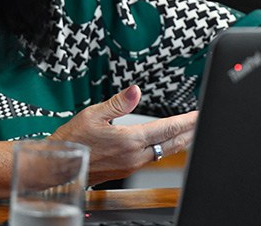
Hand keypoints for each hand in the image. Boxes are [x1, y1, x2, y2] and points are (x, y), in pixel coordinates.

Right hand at [49, 85, 196, 184]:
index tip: (199, 115)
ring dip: (180, 142)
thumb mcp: (92, 115)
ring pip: (164, 153)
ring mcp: (131, 165)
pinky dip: (166, 149)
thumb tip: (135, 91)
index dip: (186, 122)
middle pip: (171, 144)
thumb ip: (118, 103)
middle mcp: (134, 156)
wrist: (57, 167)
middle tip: (203, 123)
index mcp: (129, 141)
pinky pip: (153, 158)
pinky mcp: (126, 169)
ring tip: (191, 132)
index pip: (166, 130)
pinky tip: (167, 144)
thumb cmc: (72, 141)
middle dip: (190, 133)